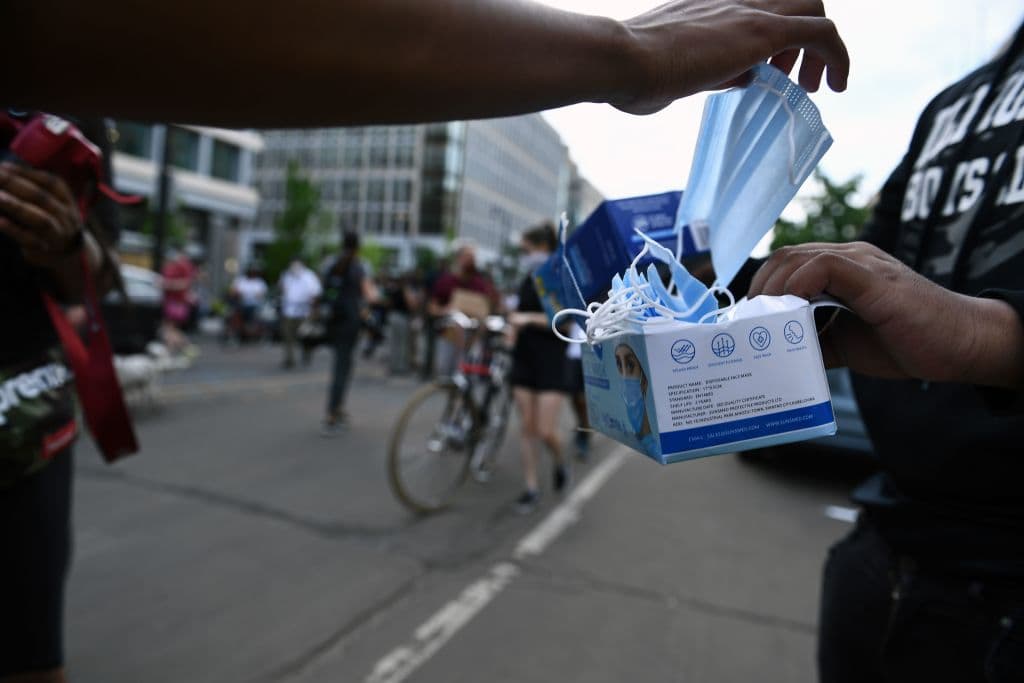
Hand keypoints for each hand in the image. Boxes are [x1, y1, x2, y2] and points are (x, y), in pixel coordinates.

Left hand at [0, 162, 82, 267]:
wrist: (66, 251)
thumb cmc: (49, 218)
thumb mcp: (50, 201)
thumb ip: (32, 188)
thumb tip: (4, 171)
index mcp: (66, 199)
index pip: (49, 182)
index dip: (26, 174)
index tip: (3, 167)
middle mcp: (65, 215)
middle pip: (41, 198)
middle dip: (15, 185)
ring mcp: (57, 233)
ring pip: (40, 219)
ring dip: (17, 207)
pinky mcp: (44, 248)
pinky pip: (30, 239)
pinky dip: (14, 230)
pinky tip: (0, 221)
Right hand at [614, 0, 847, 114]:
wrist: (622, 59)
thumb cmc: (630, 73)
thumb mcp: (676, 74)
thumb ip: (710, 74)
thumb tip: (740, 79)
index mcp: (708, 5)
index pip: (758, 7)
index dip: (774, 36)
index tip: (771, 69)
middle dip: (801, 40)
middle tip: (795, 78)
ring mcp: (748, 10)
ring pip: (812, 7)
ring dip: (820, 48)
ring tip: (814, 87)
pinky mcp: (762, 31)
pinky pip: (821, 33)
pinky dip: (838, 57)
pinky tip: (837, 86)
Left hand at [748, 242, 1023, 387]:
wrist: (959, 345)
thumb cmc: (905, 342)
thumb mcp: (845, 344)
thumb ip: (813, 341)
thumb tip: (776, 355)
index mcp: (840, 271)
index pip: (787, 263)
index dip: (760, 287)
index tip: (745, 319)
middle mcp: (848, 260)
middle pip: (786, 257)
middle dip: (759, 287)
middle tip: (746, 322)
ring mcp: (862, 265)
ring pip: (800, 258)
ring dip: (772, 288)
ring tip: (761, 320)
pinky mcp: (874, 279)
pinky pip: (827, 267)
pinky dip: (800, 282)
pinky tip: (790, 307)